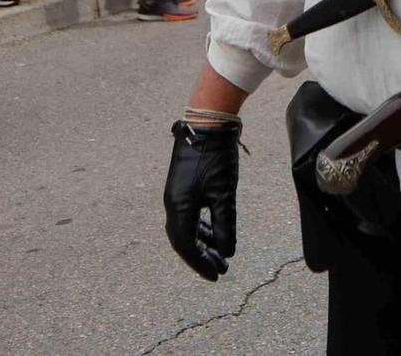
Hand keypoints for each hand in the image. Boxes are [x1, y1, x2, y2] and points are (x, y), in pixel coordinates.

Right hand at [164, 120, 240, 280]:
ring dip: (204, 242)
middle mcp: (173, 204)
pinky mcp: (184, 186)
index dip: (201, 264)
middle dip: (202, 256)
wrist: (207, 124)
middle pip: (184, 240)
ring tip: (222, 254)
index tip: (217, 276)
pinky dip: (203, 227)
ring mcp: (177, 195)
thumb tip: (227, 253)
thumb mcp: (224, 194)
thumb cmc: (216, 158)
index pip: (186, 246)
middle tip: (221, 270)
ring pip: (187, 227)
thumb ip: (225, 225)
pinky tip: (216, 231)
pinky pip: (190, 215)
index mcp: (179, 208)